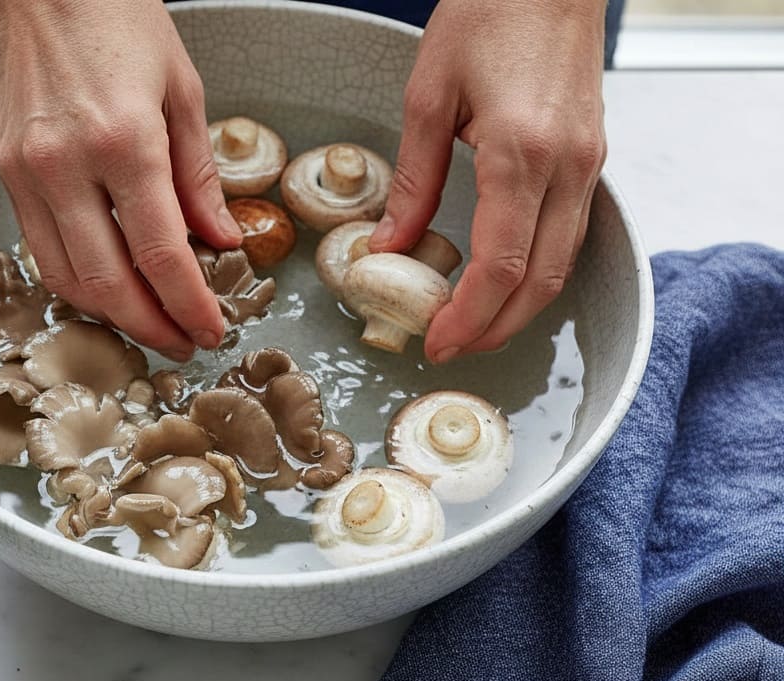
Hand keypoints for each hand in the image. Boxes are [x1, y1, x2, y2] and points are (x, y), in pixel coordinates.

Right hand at [0, 0, 242, 360]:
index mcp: (124, 139)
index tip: (209, 329)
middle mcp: (67, 164)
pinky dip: (76, 280)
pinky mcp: (6, 173)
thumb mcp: (181, 87)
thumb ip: (199, 175)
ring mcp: (28, 172)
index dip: (188, 305)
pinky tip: (107, 287)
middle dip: (150, 325)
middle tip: (181, 343)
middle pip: (108, 282)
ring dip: (110, 314)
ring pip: (66, 277)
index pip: (160, 253)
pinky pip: (40, 249)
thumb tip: (219, 241)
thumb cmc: (114, 16)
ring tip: (147, 323)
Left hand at [367, 0, 607, 362]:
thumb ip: (412, 182)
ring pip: (561, 265)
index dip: (468, 315)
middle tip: (449, 347)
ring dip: (518, 308)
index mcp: (522, 152)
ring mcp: (588, 164)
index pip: (500, 264)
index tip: (436, 341)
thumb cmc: (489, 13)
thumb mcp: (428, 95)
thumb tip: (388, 247)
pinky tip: (500, 282)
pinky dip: (535, 272)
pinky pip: (569, 235)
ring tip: (470, 326)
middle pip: (538, 281)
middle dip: (494, 327)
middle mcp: (567, 166)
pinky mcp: (591, 157)